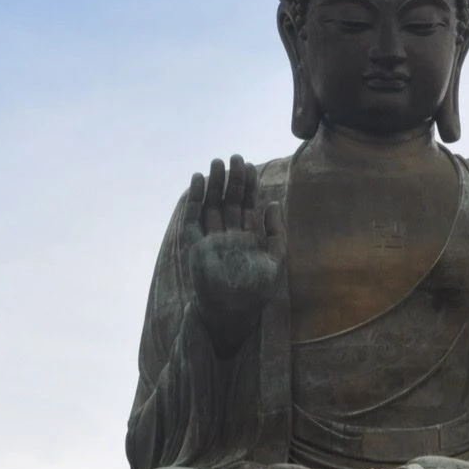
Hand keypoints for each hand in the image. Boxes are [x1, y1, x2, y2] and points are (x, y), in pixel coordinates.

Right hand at [184, 155, 281, 354]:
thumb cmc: (255, 290)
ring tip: (216, 163)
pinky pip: (193, 217)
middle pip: (229, 200)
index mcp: (248, 236)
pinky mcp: (195, 244)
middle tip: (235, 157)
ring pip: (211, 205)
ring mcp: (211, 237)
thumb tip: (272, 202)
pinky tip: (197, 180)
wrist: (232, 311)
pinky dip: (194, 198)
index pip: (247, 204)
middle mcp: (228, 234)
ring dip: (213, 184)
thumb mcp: (274, 260)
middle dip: (232, 180)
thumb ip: (276, 232)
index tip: (250, 166)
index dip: (248, 185)